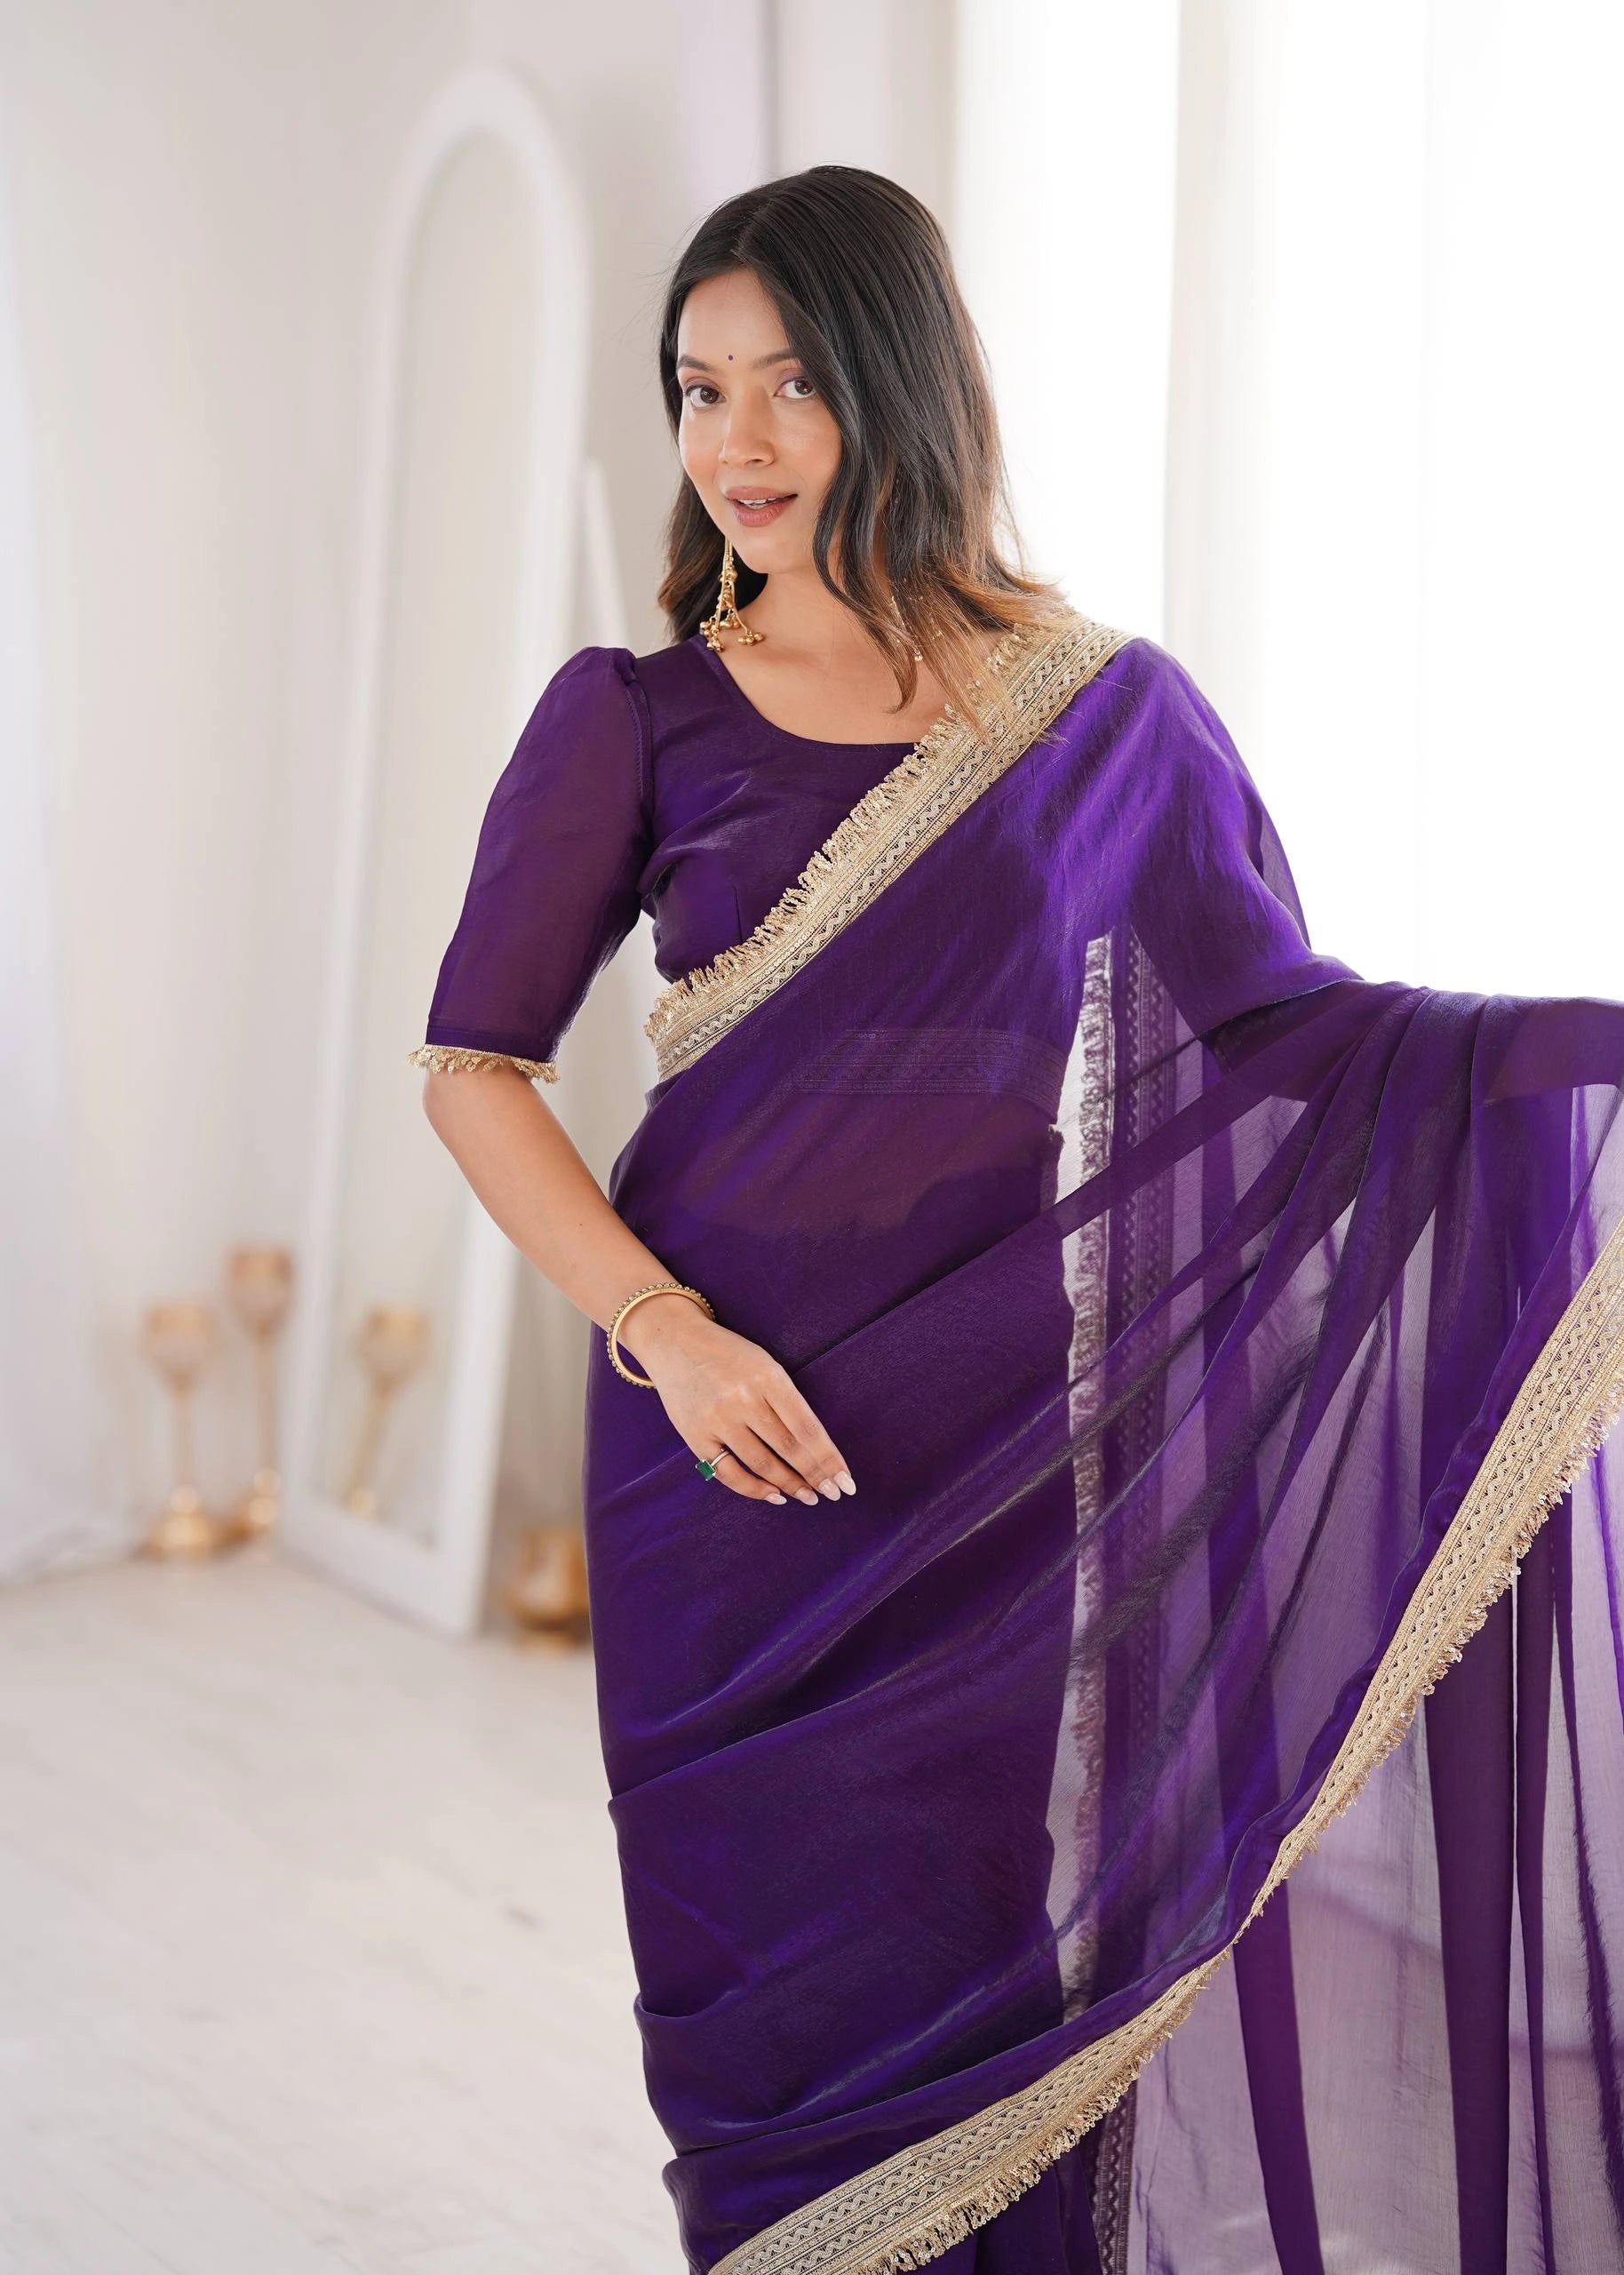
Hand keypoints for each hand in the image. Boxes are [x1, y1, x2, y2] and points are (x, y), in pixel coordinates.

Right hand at [621, 1296, 856, 1507]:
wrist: (674, 1341)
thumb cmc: (730, 1355)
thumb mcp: (766, 1365)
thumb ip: (787, 1402)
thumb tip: (816, 1449)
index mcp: (768, 1377)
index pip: (807, 1428)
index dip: (829, 1459)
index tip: (846, 1482)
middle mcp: (743, 1399)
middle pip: (788, 1448)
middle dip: (816, 1476)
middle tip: (834, 1494)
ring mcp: (717, 1419)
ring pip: (762, 1464)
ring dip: (789, 1485)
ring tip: (808, 1496)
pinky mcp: (695, 1435)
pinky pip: (728, 1473)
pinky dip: (754, 1489)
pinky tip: (774, 1495)